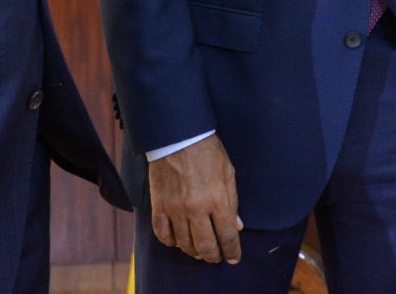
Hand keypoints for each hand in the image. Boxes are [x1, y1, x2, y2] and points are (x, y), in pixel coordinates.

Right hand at [148, 135, 242, 263]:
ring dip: (193, 251)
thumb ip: (232, 202)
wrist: (178, 137)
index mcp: (217, 199)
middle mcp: (196, 208)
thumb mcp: (228, 173)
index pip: (227, 235)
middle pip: (205, 245)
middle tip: (216, 257)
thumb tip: (236, 226)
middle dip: (213, 256)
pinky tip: (178, 241)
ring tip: (199, 250)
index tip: (234, 258)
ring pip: (184, 244)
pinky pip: (163, 235)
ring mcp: (175, 209)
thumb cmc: (208, 152)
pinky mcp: (159, 207)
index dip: (232, 251)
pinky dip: (171, 242)